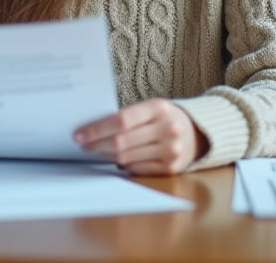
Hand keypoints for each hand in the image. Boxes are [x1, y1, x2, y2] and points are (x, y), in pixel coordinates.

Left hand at [73, 98, 208, 175]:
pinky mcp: (170, 168)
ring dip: (106, 155)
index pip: (121, 120)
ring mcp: (171, 151)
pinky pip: (135, 169)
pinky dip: (121, 164)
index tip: (79, 134)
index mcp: (159, 107)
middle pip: (121, 142)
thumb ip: (126, 116)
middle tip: (83, 145)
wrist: (195, 132)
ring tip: (97, 150)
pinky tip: (115, 158)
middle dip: (96, 144)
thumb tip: (91, 130)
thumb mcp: (149, 108)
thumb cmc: (162, 118)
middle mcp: (168, 129)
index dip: (97, 129)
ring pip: (125, 158)